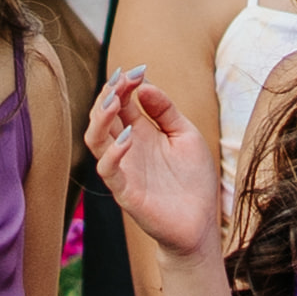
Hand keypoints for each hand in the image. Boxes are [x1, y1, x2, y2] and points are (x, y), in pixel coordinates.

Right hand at [87, 65, 229, 256]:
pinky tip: (129, 137)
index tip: (137, 71)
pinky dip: (114, 153)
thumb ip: (166, 110)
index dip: (123, 85)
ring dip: (100, 119)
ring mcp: (123, 170)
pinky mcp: (126, 193)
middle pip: (102, 116)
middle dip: (108, 95)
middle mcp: (126, 149)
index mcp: (139, 133)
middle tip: (122, 79)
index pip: (120, 103)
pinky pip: (109, 171)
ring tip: (113, 101)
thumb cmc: (193, 180)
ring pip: (95, 141)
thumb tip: (146, 85)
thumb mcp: (186, 135)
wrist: (201, 224)